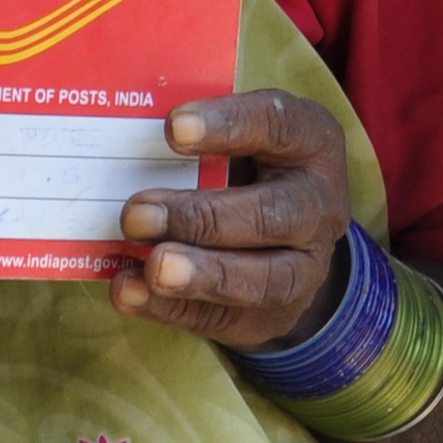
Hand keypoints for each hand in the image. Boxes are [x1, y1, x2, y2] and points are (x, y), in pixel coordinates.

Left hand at [115, 89, 353, 347]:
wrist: (288, 237)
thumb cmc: (249, 166)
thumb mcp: (241, 137)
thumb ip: (198, 136)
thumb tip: (123, 137)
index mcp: (311, 142)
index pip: (277, 125)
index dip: (228, 125)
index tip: (172, 128)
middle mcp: (318, 205)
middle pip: (272, 214)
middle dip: (201, 217)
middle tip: (135, 214)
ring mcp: (306, 267)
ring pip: (263, 279)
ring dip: (201, 274)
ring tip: (150, 266)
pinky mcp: (274, 315)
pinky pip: (226, 318)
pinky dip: (172, 308)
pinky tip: (130, 290)